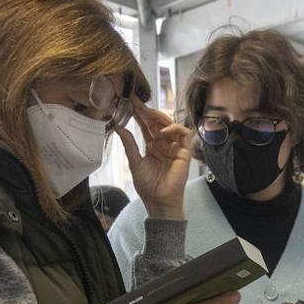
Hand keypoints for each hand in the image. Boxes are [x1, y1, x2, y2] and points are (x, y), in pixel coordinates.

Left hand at [116, 100, 190, 218]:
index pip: (147, 126)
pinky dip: (175, 128)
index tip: (129, 104)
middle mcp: (164, 145)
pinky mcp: (184, 153)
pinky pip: (184, 134)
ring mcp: (175, 148)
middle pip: (157, 123)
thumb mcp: (135, 162)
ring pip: (171, 125)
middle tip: (136, 102)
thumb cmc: (148, 187)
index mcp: (152, 147)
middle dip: (147, 111)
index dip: (139, 115)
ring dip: (159, 116)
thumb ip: (129, 144)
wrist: (158, 202)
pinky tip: (163, 131)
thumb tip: (119, 128)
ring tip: (147, 112)